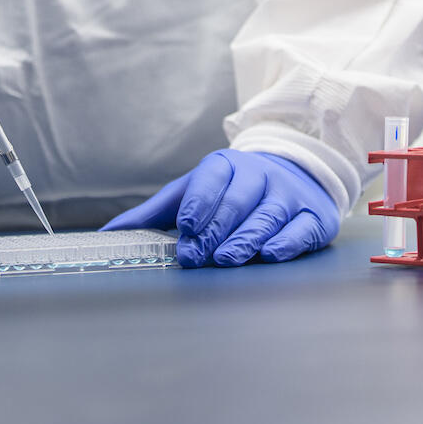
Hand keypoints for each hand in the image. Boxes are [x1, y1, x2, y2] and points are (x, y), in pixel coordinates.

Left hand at [101, 150, 339, 266]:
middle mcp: (260, 176)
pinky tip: (269, 254)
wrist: (294, 177)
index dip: (198, 203)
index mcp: (226, 165)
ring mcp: (288, 195)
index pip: (211, 180)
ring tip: (226, 258)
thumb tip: (108, 234)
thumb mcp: (191, 194)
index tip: (185, 227)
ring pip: (267, 216)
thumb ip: (153, 214)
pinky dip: (286, 242)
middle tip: (197, 255)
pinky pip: (301, 229)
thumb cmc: (231, 192)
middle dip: (215, 230)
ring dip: (245, 239)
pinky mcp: (314, 217)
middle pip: (237, 202)